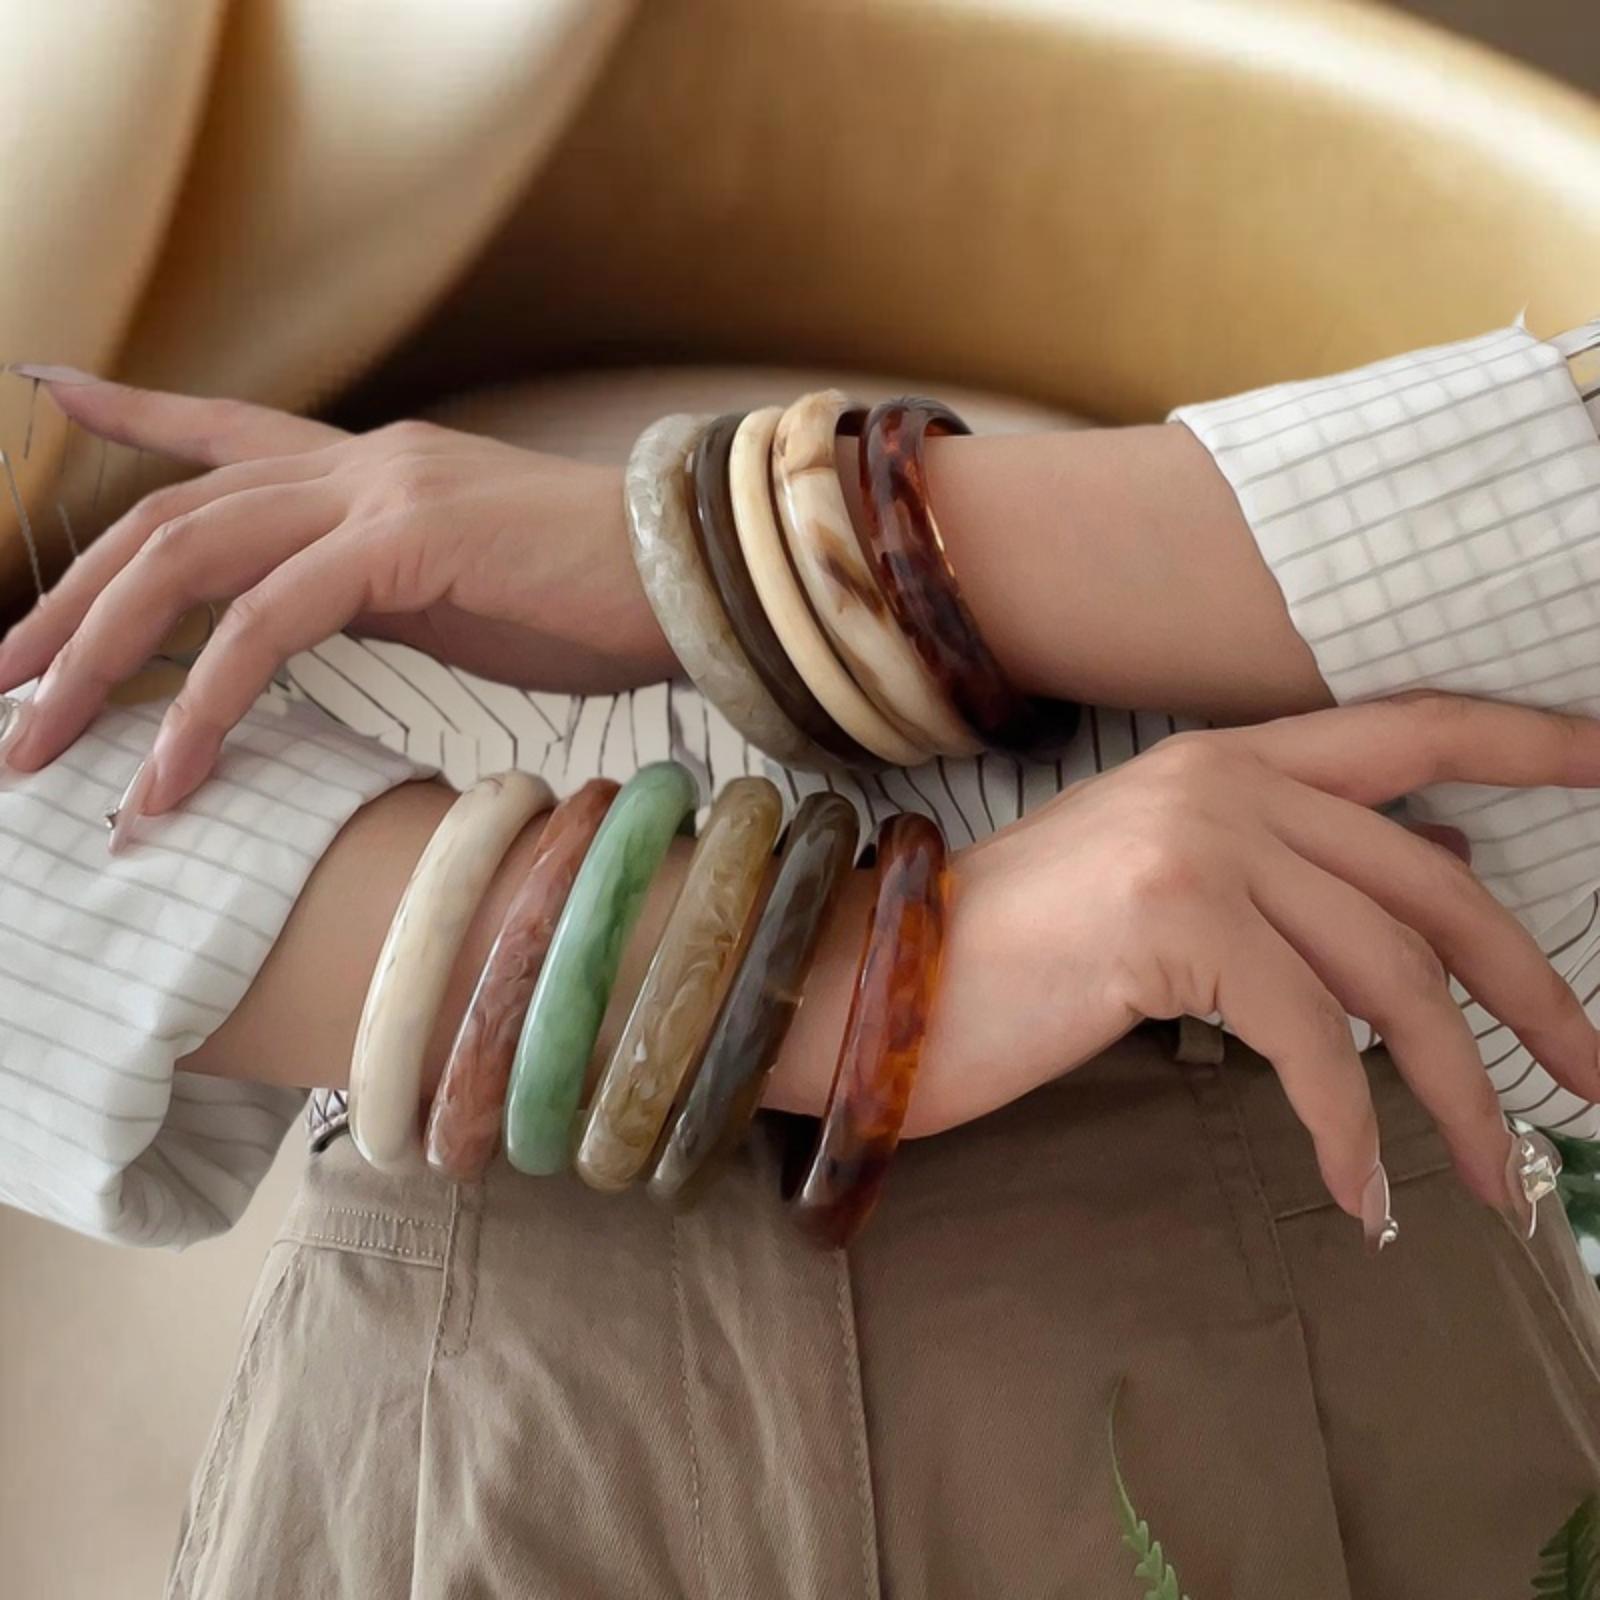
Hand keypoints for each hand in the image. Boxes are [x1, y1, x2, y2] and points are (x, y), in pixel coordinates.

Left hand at [0, 375, 674, 811]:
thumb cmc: (609, 601)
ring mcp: (381, 492)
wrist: (706, 574)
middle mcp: (364, 464)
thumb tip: (335, 625)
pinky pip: (269, 623)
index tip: (52, 385)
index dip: (134, 409)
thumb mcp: (476, 593)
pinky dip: (204, 704)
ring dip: (97, 657)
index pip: (230, 432)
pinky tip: (171, 779)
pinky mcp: (407, 541)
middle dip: (71, 607)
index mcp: (379, 473)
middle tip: (3, 687)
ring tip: (39, 745)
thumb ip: (392, 591)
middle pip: (172, 516)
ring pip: (191, 557)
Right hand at [908, 694, 1599, 1232]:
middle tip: (1594, 1081)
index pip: (1408, 730)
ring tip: (1494, 1183)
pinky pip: (1312, 1047)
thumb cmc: (1012, 952)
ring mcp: (1200, 841)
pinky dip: (1351, 1137)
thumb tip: (1426, 890)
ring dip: (1458, 1100)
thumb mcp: (1161, 882)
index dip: (1523, 743)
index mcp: (1226, 761)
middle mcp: (1225, 781)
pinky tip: (1360, 1202)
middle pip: (1430, 890)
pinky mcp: (1175, 922)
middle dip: (1532, 993)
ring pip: (1388, 981)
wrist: (878, 981)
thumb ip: (1284, 874)